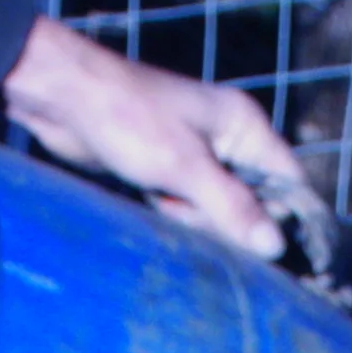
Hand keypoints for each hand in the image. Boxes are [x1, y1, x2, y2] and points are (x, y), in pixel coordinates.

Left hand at [0, 15, 327, 269]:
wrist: (63, 99)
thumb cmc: (128, 119)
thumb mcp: (185, 167)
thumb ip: (232, 207)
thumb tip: (276, 246)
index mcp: (244, 125)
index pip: (289, 180)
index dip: (287, 217)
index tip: (276, 253)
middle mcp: (227, 138)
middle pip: (254, 200)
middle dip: (228, 220)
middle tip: (188, 211)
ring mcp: (196, 153)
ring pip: (218, 207)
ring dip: (195, 218)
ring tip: (163, 201)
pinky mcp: (167, 168)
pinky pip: (187, 205)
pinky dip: (175, 213)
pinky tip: (155, 203)